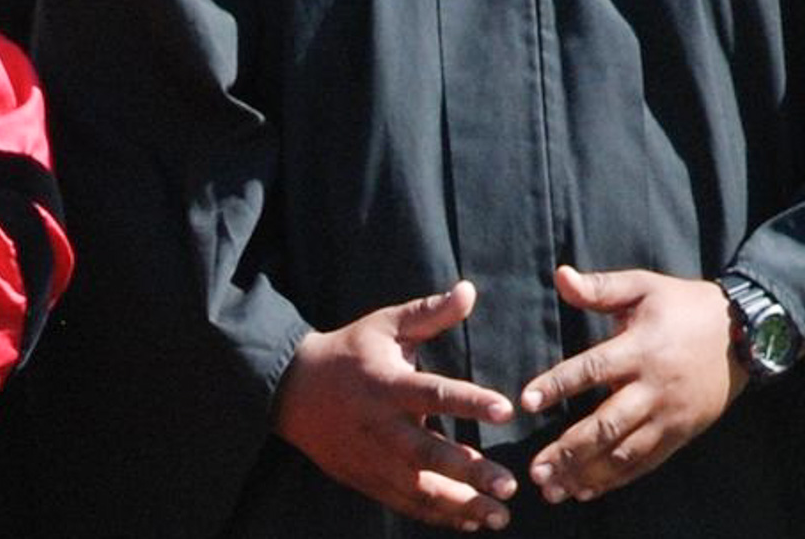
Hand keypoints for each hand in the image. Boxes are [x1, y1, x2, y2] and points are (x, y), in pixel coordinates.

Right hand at [273, 280, 516, 530]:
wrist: (296, 392)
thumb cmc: (351, 352)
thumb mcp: (387, 325)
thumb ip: (430, 313)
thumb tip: (470, 290)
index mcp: (389, 385)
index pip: (434, 394)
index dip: (470, 402)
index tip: (506, 410)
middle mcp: (383, 428)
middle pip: (430, 454)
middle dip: (470, 473)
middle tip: (509, 483)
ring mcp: (375, 461)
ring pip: (421, 491)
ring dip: (461, 507)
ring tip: (499, 517)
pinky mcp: (370, 482)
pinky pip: (408, 505)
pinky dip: (440, 516)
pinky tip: (472, 521)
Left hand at [520, 265, 747, 504]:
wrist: (742, 334)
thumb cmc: (684, 306)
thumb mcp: (643, 286)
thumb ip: (600, 287)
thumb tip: (560, 276)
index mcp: (640, 348)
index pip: (592, 369)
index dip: (558, 385)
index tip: (527, 401)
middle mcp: (653, 387)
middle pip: (606, 424)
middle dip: (568, 449)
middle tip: (536, 469)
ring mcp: (668, 416)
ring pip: (623, 453)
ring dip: (586, 474)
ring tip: (554, 489)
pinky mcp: (679, 434)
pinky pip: (644, 463)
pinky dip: (615, 480)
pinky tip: (587, 491)